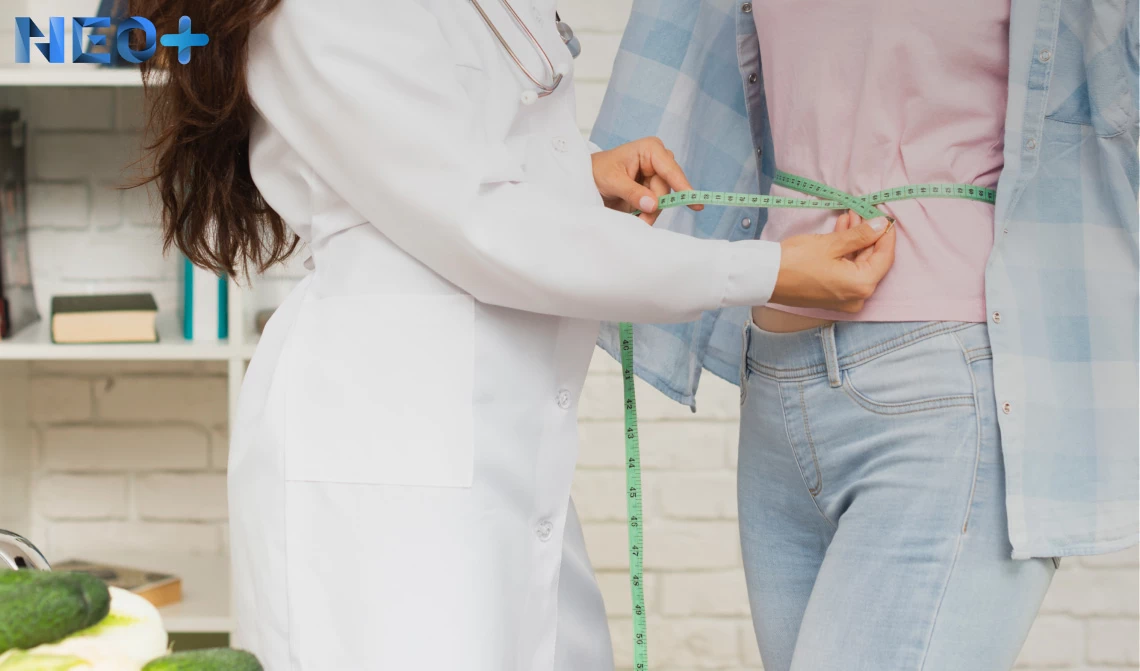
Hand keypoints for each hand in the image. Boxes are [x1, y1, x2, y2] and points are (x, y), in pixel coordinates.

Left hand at [591, 137, 703, 223]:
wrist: (586, 179)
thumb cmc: (597, 171)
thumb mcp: (612, 180)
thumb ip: (633, 192)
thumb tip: (653, 204)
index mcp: (650, 150)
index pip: (670, 169)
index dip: (682, 186)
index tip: (694, 202)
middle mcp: (658, 161)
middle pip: (667, 188)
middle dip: (655, 205)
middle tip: (642, 220)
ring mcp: (656, 176)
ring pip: (663, 200)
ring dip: (650, 212)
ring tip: (635, 218)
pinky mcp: (652, 190)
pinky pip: (657, 205)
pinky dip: (648, 214)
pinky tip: (638, 216)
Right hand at [771, 211, 896, 312]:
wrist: (765, 278)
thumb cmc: (796, 261)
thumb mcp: (831, 244)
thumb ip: (860, 235)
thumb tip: (881, 225)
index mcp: (861, 285)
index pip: (884, 256)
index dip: (886, 234)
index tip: (885, 217)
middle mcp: (857, 297)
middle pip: (871, 261)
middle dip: (867, 235)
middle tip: (863, 212)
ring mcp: (844, 298)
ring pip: (857, 265)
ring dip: (855, 241)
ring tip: (850, 216)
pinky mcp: (831, 295)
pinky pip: (846, 272)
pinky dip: (845, 253)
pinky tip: (841, 231)